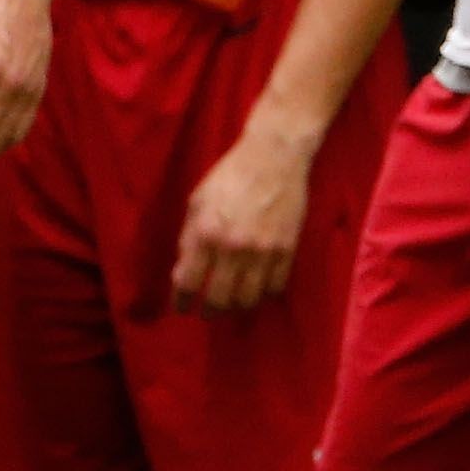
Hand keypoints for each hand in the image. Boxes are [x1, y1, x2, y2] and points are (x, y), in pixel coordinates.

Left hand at [173, 114, 314, 311]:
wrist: (274, 157)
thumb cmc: (229, 176)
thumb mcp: (197, 202)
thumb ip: (189, 239)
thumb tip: (183, 274)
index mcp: (206, 233)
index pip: (188, 283)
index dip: (182, 302)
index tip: (183, 308)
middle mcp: (233, 247)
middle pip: (219, 299)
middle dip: (210, 311)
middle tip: (208, 312)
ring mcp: (263, 251)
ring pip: (248, 299)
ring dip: (237, 307)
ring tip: (233, 304)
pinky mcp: (286, 250)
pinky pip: (275, 288)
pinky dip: (264, 294)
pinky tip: (257, 290)